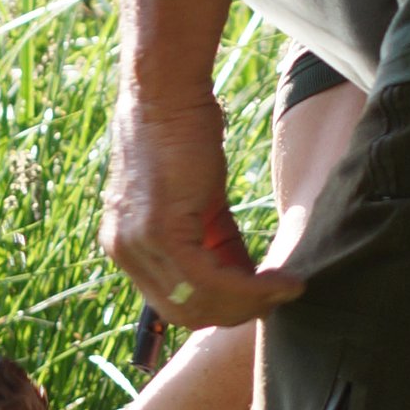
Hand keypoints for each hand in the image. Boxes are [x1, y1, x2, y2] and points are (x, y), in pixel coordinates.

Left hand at [103, 90, 302, 327]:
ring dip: (251, 302)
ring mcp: (138, 245)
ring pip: (201, 302)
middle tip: (277, 299)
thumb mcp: (201, 204)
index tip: (260, 301)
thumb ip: (217, 245)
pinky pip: (210, 279)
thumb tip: (248, 282)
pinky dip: (251, 286)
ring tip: (287, 288)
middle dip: (236, 313)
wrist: (168, 96)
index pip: (171, 305)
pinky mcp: (161, 232)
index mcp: (125, 248)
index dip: (220, 310)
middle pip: (184, 313)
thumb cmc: (184, 138)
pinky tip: (280, 280)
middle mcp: (123, 252)